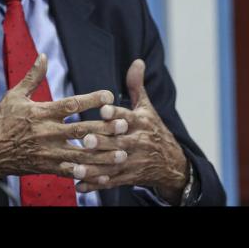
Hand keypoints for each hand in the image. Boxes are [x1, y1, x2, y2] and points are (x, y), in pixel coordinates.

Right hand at [0, 54, 127, 191]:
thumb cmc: (1, 120)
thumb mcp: (14, 96)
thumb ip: (32, 77)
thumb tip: (43, 56)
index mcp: (41, 113)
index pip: (70, 104)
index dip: (91, 100)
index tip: (110, 96)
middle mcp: (46, 133)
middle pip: (80, 130)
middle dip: (104, 128)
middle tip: (124, 125)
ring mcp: (47, 152)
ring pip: (80, 154)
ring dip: (102, 155)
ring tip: (122, 154)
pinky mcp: (46, 167)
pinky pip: (70, 171)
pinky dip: (87, 174)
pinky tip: (104, 174)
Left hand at [74, 59, 189, 201]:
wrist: (171, 163)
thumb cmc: (154, 131)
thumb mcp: (147, 109)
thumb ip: (137, 86)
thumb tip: (137, 61)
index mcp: (141, 123)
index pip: (128, 117)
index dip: (117, 113)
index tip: (104, 109)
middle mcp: (139, 142)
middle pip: (119, 142)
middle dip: (103, 142)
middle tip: (86, 139)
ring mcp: (134, 161)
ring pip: (113, 164)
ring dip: (94, 167)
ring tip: (76, 168)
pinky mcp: (129, 177)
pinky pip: (111, 181)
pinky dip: (95, 184)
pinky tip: (79, 186)